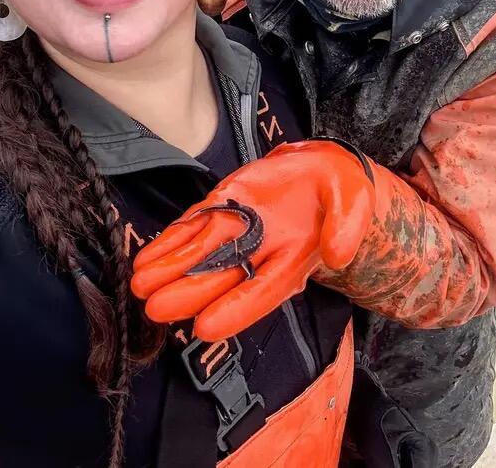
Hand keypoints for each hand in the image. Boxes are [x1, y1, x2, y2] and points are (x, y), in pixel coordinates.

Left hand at [131, 140, 375, 340]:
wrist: (323, 168)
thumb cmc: (341, 190)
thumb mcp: (355, 201)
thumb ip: (348, 226)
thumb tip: (339, 254)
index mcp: (295, 259)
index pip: (262, 291)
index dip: (235, 310)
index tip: (206, 327)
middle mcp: (261, 253)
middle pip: (221, 277)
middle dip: (188, 292)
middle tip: (156, 308)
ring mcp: (237, 231)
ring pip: (199, 254)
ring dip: (169, 270)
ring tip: (140, 284)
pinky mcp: (222, 208)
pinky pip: (192, 227)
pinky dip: (168, 242)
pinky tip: (145, 258)